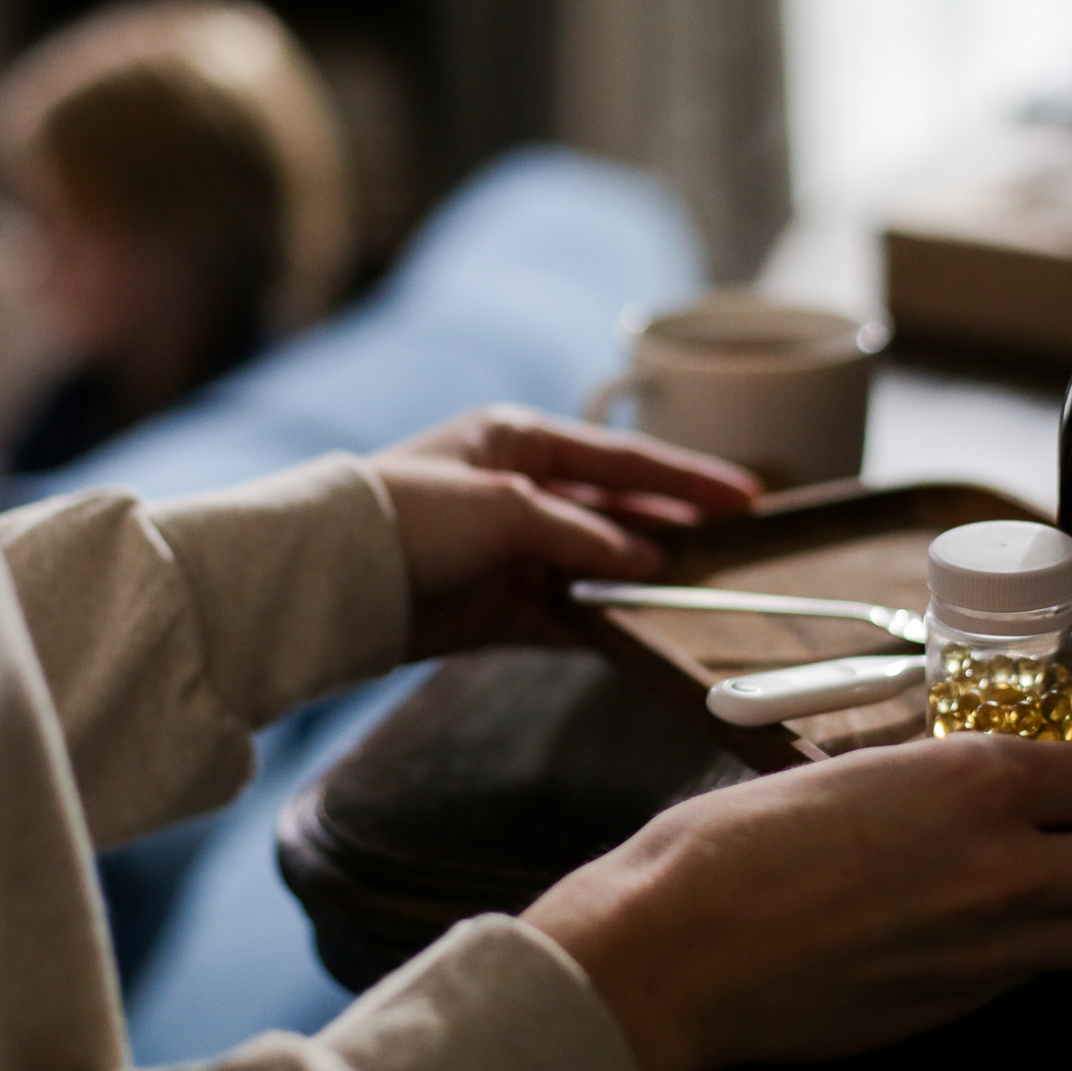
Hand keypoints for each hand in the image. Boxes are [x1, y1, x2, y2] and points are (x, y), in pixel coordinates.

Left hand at [367, 406, 760, 657]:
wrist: (327, 579)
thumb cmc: (406, 515)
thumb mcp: (504, 507)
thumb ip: (581, 534)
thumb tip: (642, 560)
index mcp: (516, 440)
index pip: (619, 458)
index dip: (684, 478)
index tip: (744, 495)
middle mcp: (516, 490)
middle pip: (614, 511)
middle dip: (671, 530)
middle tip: (736, 549)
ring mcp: (506, 552)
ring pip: (594, 566)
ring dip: (639, 580)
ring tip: (699, 594)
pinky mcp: (492, 608)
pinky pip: (562, 615)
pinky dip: (597, 623)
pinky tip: (638, 630)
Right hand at [523, 733, 1071, 1070]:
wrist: (684, 949)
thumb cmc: (736, 850)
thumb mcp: (850, 772)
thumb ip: (935, 782)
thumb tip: (982, 791)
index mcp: (978, 780)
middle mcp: (1009, 862)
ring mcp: (994, 945)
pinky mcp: (966, 1004)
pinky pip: (1046, 973)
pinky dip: (1054, 948)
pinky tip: (1019, 932)